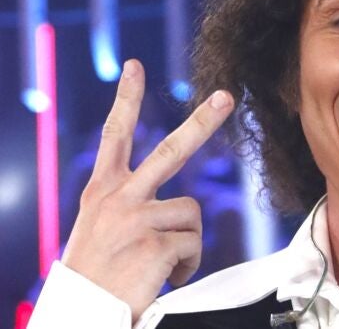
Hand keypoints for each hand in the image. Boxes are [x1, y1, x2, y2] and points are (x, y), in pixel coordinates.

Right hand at [61, 59, 233, 321]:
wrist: (81, 314)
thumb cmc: (97, 275)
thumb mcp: (103, 229)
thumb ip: (131, 205)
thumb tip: (181, 205)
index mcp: (102, 190)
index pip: (116, 135)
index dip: (127, 99)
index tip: (135, 65)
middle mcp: (118, 197)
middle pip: (171, 150)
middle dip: (203, 122)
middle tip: (227, 96)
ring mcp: (136, 218)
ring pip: (191, 215)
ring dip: (184, 244)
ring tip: (157, 266)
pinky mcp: (154, 243)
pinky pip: (193, 246)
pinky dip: (186, 266)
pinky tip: (162, 279)